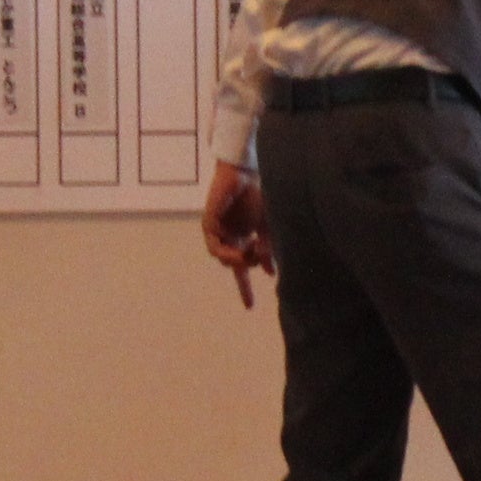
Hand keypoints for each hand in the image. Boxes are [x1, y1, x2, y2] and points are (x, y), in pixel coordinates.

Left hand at [201, 161, 273, 307]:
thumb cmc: (258, 196)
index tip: (249, 307)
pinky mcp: (209, 225)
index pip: (242, 268)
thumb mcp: (268, 226)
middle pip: (234, 266)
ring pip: (224, 259)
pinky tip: (240, 249)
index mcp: (243, 239)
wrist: (245, 173)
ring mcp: (218, 232)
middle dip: (249, 266)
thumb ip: (268, 248)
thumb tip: (271, 272)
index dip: (245, 288)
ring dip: (240, 260)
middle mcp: (229, 238)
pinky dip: (228, 252)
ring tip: (252, 250)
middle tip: (262, 257)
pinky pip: (215, 248)